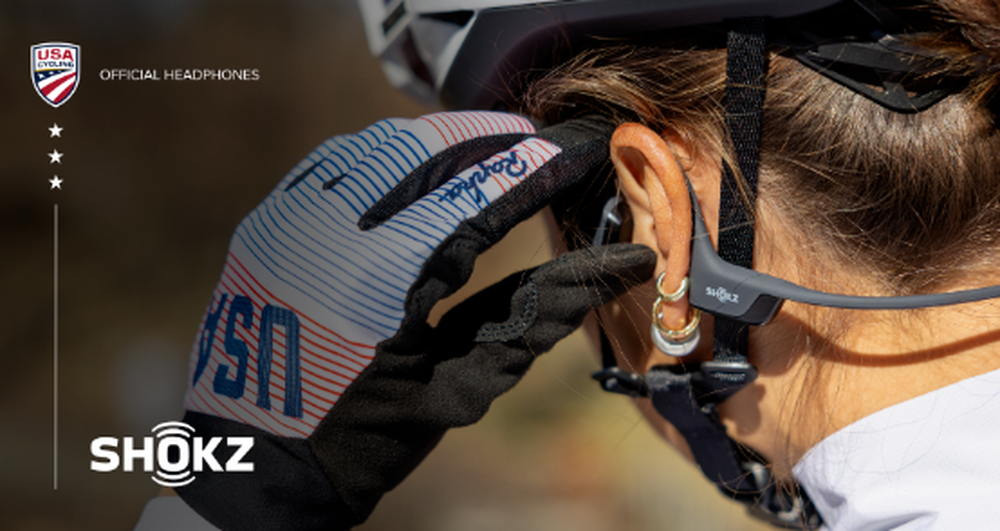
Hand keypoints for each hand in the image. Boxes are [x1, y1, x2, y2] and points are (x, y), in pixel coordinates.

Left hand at [175, 112, 654, 529]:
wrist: (256, 468)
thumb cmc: (366, 441)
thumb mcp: (458, 389)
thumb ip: (533, 318)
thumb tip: (613, 268)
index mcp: (376, 285)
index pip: (473, 200)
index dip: (529, 172)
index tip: (571, 154)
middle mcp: (322, 237)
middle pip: (424, 152)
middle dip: (489, 139)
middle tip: (538, 141)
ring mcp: (283, 224)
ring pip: (375, 145)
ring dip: (438, 140)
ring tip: (489, 145)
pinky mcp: (263, 226)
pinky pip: (332, 162)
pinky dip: (383, 154)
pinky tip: (419, 162)